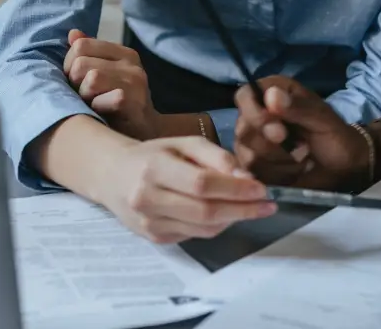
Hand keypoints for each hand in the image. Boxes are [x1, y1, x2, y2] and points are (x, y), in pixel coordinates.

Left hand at [63, 29, 160, 140]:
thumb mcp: (104, 75)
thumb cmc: (116, 104)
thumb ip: (88, 54)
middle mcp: (131, 64)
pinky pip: (99, 99)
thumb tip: (73, 34)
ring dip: (84, 96)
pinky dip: (95, 109)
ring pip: (89, 79)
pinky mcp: (133, 102)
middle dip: (75, 83)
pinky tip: (102, 114)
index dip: (70, 64)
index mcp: (123, 53)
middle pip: (80, 63)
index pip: (80, 45)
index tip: (77, 80)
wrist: (143, 133)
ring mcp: (135, 82)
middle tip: (86, 96)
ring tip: (94, 104)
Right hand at [91, 135, 277, 242]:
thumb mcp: (184, 143)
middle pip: (205, 211)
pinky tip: (225, 213)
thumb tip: (246, 177)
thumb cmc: (153, 155)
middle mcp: (147, 199)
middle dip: (242, 209)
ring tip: (250, 207)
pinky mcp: (154, 238)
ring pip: (203, 229)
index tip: (262, 189)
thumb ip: (216, 156)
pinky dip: (216, 226)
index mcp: (154, 168)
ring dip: (233, 219)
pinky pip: (195, 235)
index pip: (202, 184)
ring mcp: (149, 223)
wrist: (113, 175)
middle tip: (267, 205)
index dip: (235, 189)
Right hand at [234, 76, 369, 190]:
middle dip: (273, 145)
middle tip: (302, 147)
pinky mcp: (255, 167)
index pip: (244, 96)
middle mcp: (258, 115)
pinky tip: (295, 171)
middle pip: (244, 129)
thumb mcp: (323, 119)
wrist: (343, 169)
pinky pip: (253, 175)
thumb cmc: (335, 136)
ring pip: (248, 155)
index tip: (280, 129)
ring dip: (281, 162)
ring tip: (303, 158)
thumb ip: (299, 107)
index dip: (255, 113)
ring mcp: (253, 142)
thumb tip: (272, 95)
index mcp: (273, 93)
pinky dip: (278, 175)